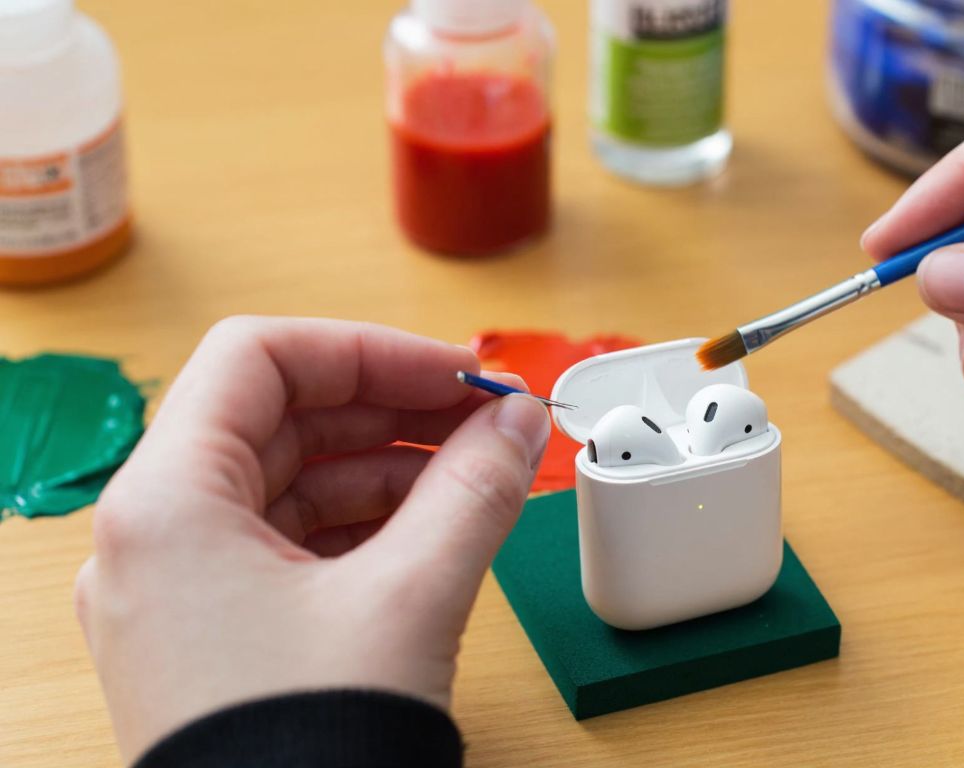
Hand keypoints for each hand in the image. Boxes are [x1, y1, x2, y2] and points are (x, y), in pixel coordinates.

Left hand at [74, 317, 548, 760]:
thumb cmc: (306, 749)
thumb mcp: (412, 595)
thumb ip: (475, 486)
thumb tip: (519, 422)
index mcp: (166, 504)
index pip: (261, 358)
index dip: (370, 351)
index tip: (458, 371)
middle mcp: (153, 538)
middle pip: (276, 416)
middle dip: (391, 407)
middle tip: (484, 417)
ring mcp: (177, 591)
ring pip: (286, 481)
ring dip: (386, 465)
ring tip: (476, 474)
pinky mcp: (212, 636)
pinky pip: (287, 542)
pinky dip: (363, 522)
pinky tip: (434, 527)